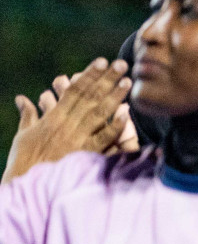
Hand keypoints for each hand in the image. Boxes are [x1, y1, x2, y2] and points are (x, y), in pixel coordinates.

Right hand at [4, 59, 130, 183]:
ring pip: (98, 113)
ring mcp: (76, 138)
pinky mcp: (83, 154)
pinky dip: (113, 127)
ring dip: (114, 97)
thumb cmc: (23, 160)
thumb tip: (22, 99)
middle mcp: (66, 124)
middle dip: (106, 79)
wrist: (24, 181)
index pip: (75, 90)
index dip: (89, 75)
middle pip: (90, 97)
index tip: (102, 61)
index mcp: (53, 116)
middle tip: (122, 64)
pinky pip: (101, 139)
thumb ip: (27, 115)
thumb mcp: (23, 134)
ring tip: (127, 82)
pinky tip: (126, 115)